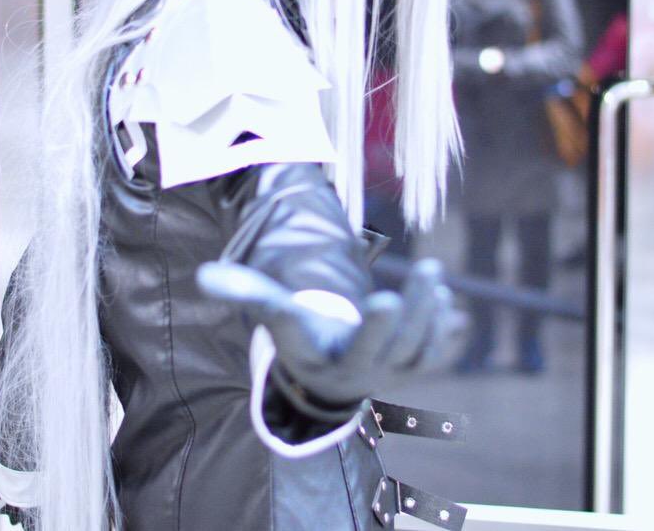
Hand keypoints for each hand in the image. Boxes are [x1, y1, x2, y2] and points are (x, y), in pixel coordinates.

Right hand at [197, 259, 468, 405]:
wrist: (331, 378)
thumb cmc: (303, 337)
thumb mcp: (276, 315)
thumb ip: (245, 292)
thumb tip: (204, 275)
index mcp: (315, 356)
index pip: (315, 340)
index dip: (316, 320)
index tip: (345, 301)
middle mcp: (356, 371)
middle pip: (381, 350)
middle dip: (399, 321)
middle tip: (413, 280)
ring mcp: (390, 374)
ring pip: (416, 352)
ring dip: (428, 314)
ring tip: (432, 274)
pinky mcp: (414, 368)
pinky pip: (435, 355)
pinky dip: (445, 332)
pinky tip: (448, 300)